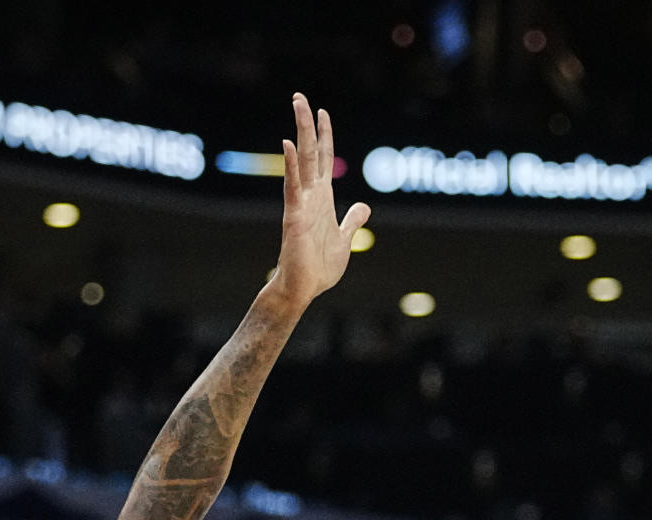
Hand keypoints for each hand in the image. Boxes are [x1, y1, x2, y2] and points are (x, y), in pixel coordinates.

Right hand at [271, 93, 370, 310]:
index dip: (324, 135)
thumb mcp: (344, 240)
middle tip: (299, 97)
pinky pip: (292, 186)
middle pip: (309, 151)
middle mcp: (311, 195)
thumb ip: (353, 221)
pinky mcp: (294, 216)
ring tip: (297, 105)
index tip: (323, 112)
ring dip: (299, 131)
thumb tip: (364, 207)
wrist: (303, 289)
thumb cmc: (319, 268)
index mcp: (323, 199)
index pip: (323, 159)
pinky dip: (290, 166)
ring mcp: (301, 203)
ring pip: (300, 160)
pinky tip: (287, 145)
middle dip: (306, 124)